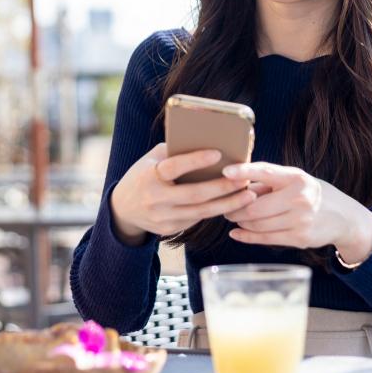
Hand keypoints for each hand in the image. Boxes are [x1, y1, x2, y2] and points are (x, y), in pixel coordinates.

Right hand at [109, 143, 256, 244]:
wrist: (123, 209)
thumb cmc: (144, 175)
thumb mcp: (151, 160)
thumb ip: (174, 152)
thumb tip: (207, 142)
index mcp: (149, 176)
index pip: (174, 167)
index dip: (195, 160)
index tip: (218, 153)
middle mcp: (155, 199)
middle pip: (194, 195)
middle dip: (223, 188)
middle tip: (245, 179)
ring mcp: (162, 218)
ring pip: (201, 212)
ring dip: (228, 204)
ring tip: (249, 195)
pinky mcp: (169, 230)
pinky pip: (197, 219)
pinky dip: (216, 210)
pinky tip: (233, 203)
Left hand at [222, 162, 371, 260]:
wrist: (343, 218)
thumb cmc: (311, 194)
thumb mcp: (295, 180)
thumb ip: (268, 182)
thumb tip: (236, 184)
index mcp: (297, 178)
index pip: (266, 172)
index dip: (244, 171)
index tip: (226, 171)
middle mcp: (300, 198)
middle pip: (255, 207)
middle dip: (236, 208)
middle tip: (226, 207)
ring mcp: (300, 220)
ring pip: (258, 225)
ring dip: (241, 222)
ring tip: (235, 217)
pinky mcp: (300, 238)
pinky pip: (266, 239)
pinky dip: (247, 236)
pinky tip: (237, 233)